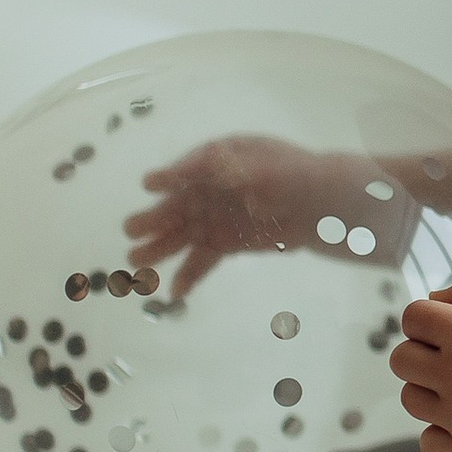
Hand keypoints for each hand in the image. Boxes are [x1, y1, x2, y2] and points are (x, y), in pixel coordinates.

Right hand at [121, 140, 371, 303]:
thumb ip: (244, 170)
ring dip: (158, 249)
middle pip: (175, 205)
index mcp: (217, 160)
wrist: (319, 207)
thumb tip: (218, 167)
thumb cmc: (296, 176)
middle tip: (131, 231)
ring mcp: (211, 218)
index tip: (152, 184)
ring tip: (136, 263)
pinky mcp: (222, 244)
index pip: (191, 167)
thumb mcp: (274, 167)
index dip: (171, 176)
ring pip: (179, 236)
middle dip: (153, 218)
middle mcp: (206, 189)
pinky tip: (173, 292)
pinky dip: (188, 276)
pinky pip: (200, 261)